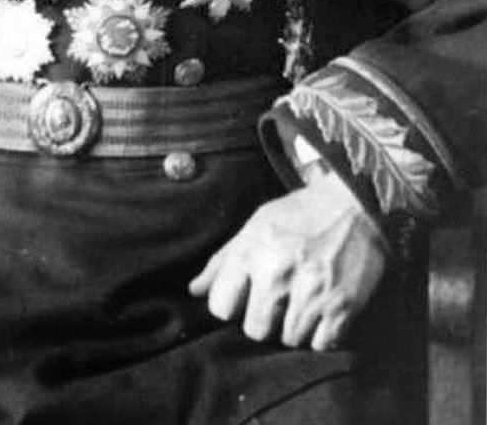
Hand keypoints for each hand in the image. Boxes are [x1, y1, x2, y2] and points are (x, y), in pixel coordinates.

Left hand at [189, 173, 387, 350]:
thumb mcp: (257, 224)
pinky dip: (320, 336)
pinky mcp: (342, 306)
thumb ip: (224, 259)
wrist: (357, 205)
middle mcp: (279, 272)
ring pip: (288, 340)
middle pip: (255, 330)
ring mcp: (312, 292)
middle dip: (263, 320)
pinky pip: (320, 345)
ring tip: (300, 303)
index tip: (243, 297)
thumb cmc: (302, 214)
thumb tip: (194, 289)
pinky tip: (321, 313)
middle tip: (276, 302)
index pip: (221, 306)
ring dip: (293, 327)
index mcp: (253, 250)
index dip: (230, 305)